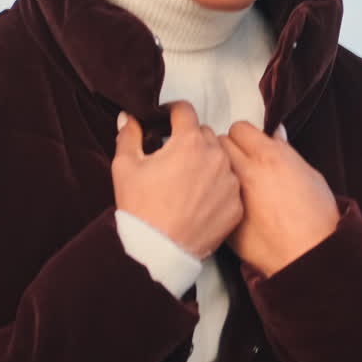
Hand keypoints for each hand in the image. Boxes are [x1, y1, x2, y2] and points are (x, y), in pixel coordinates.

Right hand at [112, 101, 242, 259]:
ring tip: (187, 182)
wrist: (159, 251)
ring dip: (206, 164)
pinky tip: (199, 201)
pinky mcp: (236, 205)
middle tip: (172, 158)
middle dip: (189, 140)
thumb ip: (129, 135)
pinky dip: (217, 189)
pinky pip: (229, 187)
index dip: (172, 112)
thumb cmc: (140, 208)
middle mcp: (217, 157)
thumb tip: (128, 117)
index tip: (165, 121)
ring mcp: (230, 182)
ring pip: (220, 160)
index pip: (185, 110)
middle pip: (205, 134)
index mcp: (190, 141)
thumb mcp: (125, 167)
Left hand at [218, 122, 340, 276]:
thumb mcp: (310, 175)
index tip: (249, 144)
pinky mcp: (226, 218)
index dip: (245, 136)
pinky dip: (222, 199)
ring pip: (214, 169)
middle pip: (221, 143)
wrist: (309, 255)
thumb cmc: (317, 218)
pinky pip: (216, 199)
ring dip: (222, 171)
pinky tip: (237, 207)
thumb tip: (276, 136)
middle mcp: (247, 171)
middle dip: (229, 149)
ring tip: (237, 183)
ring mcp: (233, 195)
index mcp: (269, 156)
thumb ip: (286, 152)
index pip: (240, 128)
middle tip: (241, 161)